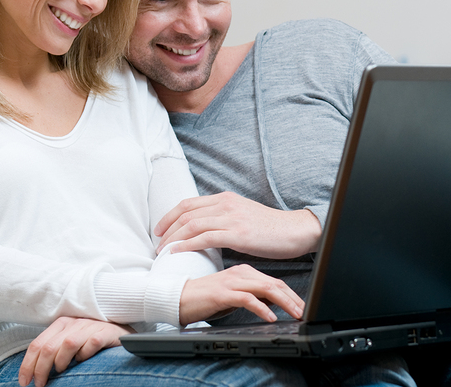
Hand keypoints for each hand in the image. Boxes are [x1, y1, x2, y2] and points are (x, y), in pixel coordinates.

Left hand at [18, 317, 131, 386]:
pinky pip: (92, 343)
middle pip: (49, 347)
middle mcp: (74, 323)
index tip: (25, 381)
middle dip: (40, 369)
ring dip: (61, 362)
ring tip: (62, 371)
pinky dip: (85, 354)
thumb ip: (54, 349)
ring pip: (68, 343)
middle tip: (40, 384)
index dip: (28, 365)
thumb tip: (34, 370)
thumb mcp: (69, 341)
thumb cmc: (92, 339)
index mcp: (61, 324)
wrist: (120, 332)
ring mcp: (90, 326)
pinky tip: (84, 360)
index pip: (37, 344)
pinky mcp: (106, 331)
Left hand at [154, 192, 321, 258]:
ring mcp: (232, 218)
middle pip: (186, 212)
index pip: (189, 203)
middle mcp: (226, 204)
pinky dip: (187, 244)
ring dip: (173, 238)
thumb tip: (205, 230)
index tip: (160, 229)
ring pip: (192, 224)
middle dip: (167, 228)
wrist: (294, 231)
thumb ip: (224, 218)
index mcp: (225, 199)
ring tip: (163, 250)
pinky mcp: (238, 234)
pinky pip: (205, 237)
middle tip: (156, 243)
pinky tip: (177, 251)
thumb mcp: (243, 215)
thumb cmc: (269, 228)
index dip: (170, 216)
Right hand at [179, 264, 304, 324]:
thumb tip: (272, 303)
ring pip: (265, 288)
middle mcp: (240, 273)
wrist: (178, 298)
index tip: (302, 305)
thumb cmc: (204, 298)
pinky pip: (248, 299)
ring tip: (295, 313)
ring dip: (284, 302)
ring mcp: (232, 281)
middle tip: (305, 310)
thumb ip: (252, 295)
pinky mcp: (223, 292)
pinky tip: (270, 317)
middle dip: (293, 298)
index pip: (274, 281)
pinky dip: (262, 308)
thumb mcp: (233, 296)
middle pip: (274, 283)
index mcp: (243, 272)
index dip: (291, 294)